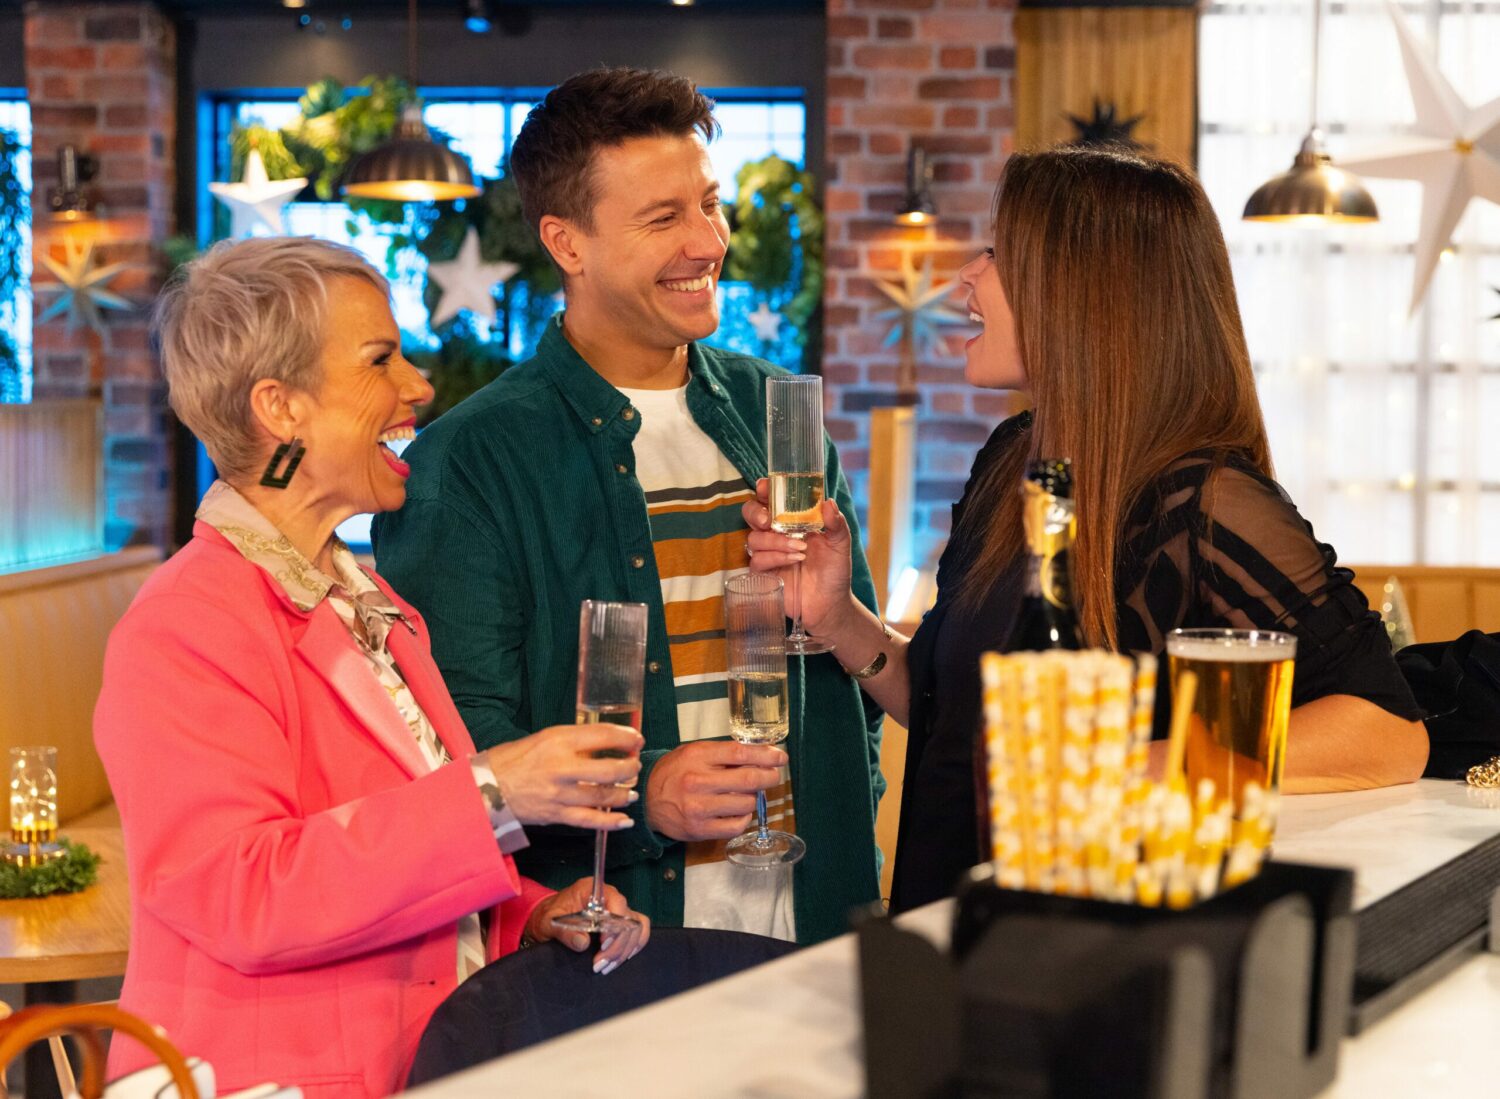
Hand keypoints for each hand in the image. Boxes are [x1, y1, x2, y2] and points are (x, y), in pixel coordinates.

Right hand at [486, 724, 642, 829]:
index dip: (626, 737)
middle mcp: (561, 767)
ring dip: (624, 794)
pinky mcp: (556, 814)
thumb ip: (573, 742)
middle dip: (630, 767)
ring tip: (632, 792)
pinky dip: (611, 822)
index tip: (636, 738)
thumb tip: (603, 745)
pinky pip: (590, 820)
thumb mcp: (543, 739)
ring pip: (604, 796)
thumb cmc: (512, 760)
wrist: (485, 788)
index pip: (603, 735)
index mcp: (558, 741)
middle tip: (635, 765)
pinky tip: (625, 821)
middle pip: (610, 769)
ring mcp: (560, 793)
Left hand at [524, 878, 650, 974]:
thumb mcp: (550, 922)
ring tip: (605, 966)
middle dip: (616, 946)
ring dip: (623, 951)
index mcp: (593, 890)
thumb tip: (582, 942)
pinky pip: (639, 931)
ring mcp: (618, 909)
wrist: (550, 919)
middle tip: (599, 963)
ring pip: (636, 928)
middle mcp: (610, 897)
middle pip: (628, 920)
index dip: (615, 924)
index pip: (617, 901)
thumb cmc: (550, 916)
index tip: (603, 944)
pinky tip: (622, 959)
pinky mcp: (621, 922)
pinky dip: (634, 947)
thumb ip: (565, 932)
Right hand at [644, 740, 787, 841]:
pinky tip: (739, 812)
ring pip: (745, 804)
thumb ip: (722, 754)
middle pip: (748, 780)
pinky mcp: (700, 829)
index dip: (765, 755)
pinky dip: (744, 818)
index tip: (780, 757)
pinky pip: (736, 826)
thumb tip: (758, 756)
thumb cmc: (672, 774)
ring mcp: (699, 808)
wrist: (646, 800)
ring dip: (753, 799)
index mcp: (697, 757)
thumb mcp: (693, 753)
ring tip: (746, 794)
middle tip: (774, 776)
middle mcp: (698, 781)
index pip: (740, 753)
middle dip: (768, 777)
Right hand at [743, 479, 855, 635]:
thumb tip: (828, 503)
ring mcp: (767, 553)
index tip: (765, 487)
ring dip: (774, 540)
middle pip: (750, 514)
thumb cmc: (834, 571)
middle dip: (756, 513)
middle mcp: (775, 533)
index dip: (763, 490)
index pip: (770, 499)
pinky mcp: (763, 573)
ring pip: (753, 538)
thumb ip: (836, 524)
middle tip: (769, 520)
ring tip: (799, 548)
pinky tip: (794, 560)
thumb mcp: (840, 544)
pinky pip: (757, 560)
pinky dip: (775, 558)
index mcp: (791, 521)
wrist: (831, 603)